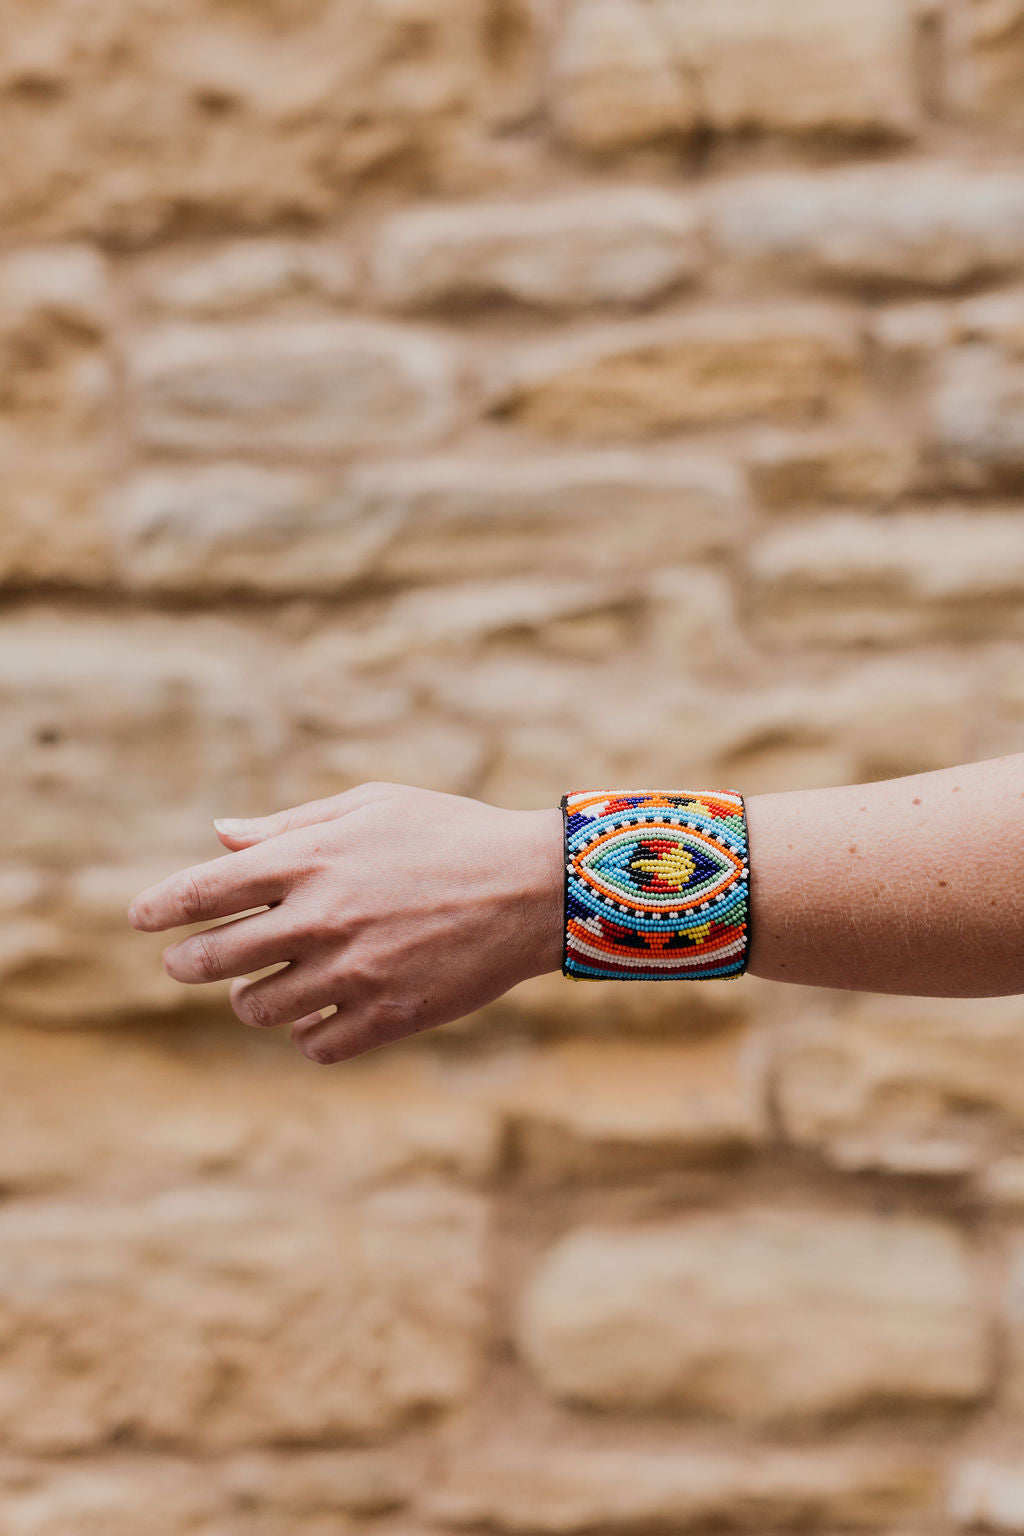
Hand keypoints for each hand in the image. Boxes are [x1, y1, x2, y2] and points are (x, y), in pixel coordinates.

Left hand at [127, 782, 563, 1063]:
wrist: (534, 887)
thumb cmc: (448, 833)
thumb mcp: (369, 805)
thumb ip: (288, 824)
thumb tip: (219, 835)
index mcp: (310, 858)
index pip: (203, 890)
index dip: (159, 908)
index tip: (140, 919)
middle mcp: (321, 918)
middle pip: (212, 960)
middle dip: (187, 962)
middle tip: (186, 962)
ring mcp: (353, 973)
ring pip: (258, 1010)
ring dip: (251, 999)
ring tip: (266, 986)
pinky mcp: (388, 1016)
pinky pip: (314, 1045)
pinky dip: (307, 1034)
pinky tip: (320, 1013)